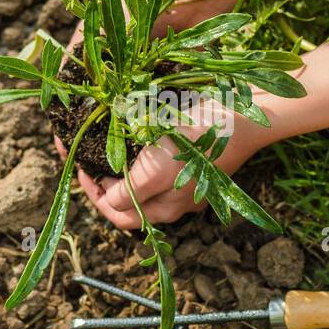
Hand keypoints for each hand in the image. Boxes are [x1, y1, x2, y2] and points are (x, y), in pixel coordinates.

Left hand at [81, 100, 268, 229]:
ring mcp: (189, 183)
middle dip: (102, 183)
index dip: (92, 191)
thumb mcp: (158, 168)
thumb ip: (131, 191)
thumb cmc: (201, 140)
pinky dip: (143, 160)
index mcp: (165, 205)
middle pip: (128, 203)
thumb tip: (108, 200)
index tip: (79, 165)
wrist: (248, 116)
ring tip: (107, 149)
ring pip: (144, 186)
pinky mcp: (199, 164)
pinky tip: (137, 139)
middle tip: (87, 159)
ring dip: (121, 171)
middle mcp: (176, 200)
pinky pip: (162, 169)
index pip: (117, 212)